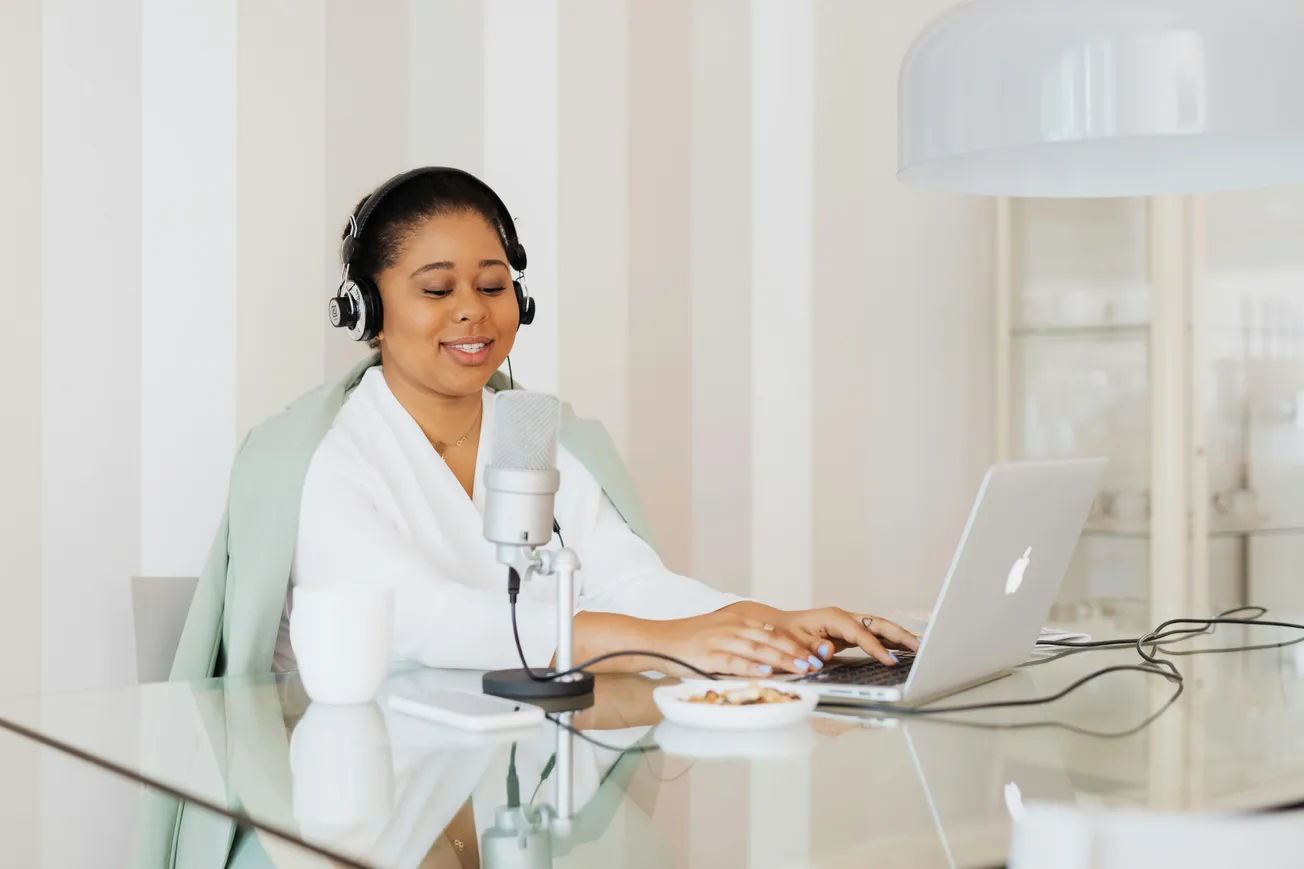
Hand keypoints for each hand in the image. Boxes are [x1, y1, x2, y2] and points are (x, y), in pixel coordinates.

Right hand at [648, 609, 826, 677]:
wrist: (658, 639)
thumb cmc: (689, 641)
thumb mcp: (720, 633)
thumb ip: (743, 641)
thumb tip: (769, 656)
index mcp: (737, 621)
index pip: (773, 631)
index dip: (794, 643)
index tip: (811, 654)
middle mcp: (731, 627)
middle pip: (770, 639)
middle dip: (794, 652)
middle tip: (813, 664)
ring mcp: (720, 640)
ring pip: (757, 650)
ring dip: (781, 660)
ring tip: (800, 669)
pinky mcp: (708, 655)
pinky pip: (734, 661)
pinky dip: (752, 668)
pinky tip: (766, 674)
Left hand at [768, 607, 918, 666]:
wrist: (778, 626)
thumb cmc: (785, 633)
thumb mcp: (793, 640)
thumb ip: (810, 646)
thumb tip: (828, 651)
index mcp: (833, 617)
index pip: (861, 633)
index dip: (877, 647)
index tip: (890, 661)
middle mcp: (844, 617)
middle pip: (877, 623)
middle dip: (899, 634)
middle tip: (920, 647)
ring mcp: (848, 623)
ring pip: (878, 627)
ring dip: (899, 636)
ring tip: (919, 647)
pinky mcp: (848, 631)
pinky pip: (873, 634)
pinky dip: (888, 640)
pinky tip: (901, 649)